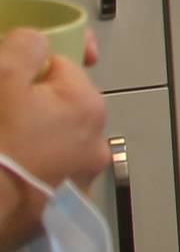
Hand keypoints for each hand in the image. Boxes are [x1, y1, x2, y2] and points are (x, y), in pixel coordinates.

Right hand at [0, 31, 106, 249]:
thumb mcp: (2, 78)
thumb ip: (26, 47)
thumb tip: (38, 42)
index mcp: (88, 106)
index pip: (61, 68)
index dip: (28, 72)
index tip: (6, 86)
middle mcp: (96, 143)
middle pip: (59, 108)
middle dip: (31, 108)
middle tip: (0, 120)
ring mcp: (81, 179)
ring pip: (54, 142)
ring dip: (32, 140)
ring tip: (2, 149)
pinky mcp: (61, 209)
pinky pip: (47, 175)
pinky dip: (30, 171)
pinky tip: (7, 174)